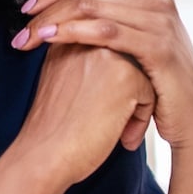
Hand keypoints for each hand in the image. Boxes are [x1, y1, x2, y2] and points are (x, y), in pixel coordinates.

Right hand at [10, 42, 153, 188]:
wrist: (43, 155)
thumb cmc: (50, 128)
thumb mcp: (57, 80)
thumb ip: (80, 63)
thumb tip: (109, 70)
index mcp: (67, 38)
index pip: (107, 52)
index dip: (105, 83)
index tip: (90, 108)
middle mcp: (88, 40)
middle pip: (126, 60)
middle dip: (123, 91)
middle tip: (105, 120)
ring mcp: (108, 55)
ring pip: (142, 75)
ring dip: (134, 106)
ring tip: (116, 130)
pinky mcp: (126, 75)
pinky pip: (150, 93)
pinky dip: (140, 119)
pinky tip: (121, 136)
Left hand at [13, 0, 192, 153]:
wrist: (190, 115)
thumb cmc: (154, 82)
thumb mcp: (131, 44)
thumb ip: (106, 22)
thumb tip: (62, 11)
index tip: (26, 10)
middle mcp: (157, 0)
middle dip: (47, 6)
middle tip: (20, 27)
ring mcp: (161, 21)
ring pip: (93, 6)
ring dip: (53, 20)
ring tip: (27, 37)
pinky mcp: (159, 46)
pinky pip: (107, 32)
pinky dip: (73, 32)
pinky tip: (50, 40)